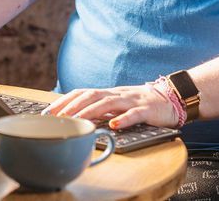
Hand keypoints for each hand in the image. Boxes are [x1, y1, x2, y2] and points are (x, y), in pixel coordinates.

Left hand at [44, 84, 176, 129]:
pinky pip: (134, 114)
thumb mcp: (117, 105)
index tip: (49, 111)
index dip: (65, 100)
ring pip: (109, 103)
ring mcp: (131, 101)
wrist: (170, 99)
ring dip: (91, 111)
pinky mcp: (146, 110)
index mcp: (108, 93)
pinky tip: (114, 125)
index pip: (82, 93)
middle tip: (58, 117)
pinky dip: (123, 119)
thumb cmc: (140, 104)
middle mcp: (117, 94)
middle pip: (91, 95)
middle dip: (72, 105)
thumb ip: (100, 109)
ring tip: (78, 120)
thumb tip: (77, 117)